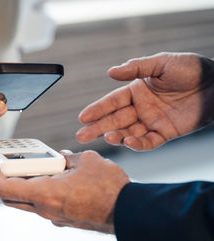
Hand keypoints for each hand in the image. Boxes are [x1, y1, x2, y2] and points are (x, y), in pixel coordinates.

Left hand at [0, 150, 129, 233]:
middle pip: (10, 197)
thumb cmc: (108, 189)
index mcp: (44, 194)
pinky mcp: (62, 217)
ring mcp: (53, 215)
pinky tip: (49, 175)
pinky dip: (37, 189)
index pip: (3, 188)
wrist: (127, 211)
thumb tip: (61, 158)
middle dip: (1, 179)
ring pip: (25, 200)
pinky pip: (41, 203)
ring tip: (29, 165)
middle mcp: (44, 208)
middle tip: (2, 163)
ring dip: (21, 183)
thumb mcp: (85, 160)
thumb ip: (67, 157)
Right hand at [77, 52, 213, 150]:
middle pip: (115, 119)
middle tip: (82, 135)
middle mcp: (141, 107)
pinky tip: (128, 142)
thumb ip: (136, 68)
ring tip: (106, 138)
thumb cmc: (192, 69)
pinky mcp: (165, 133)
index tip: (83, 117)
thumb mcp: (161, 62)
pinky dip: (137, 144)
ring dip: (116, 136)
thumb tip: (110, 72)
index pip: (112, 102)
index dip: (97, 109)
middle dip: (98, 127)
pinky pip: (148, 142)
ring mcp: (152, 121)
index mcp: (137, 90)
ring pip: (128, 133)